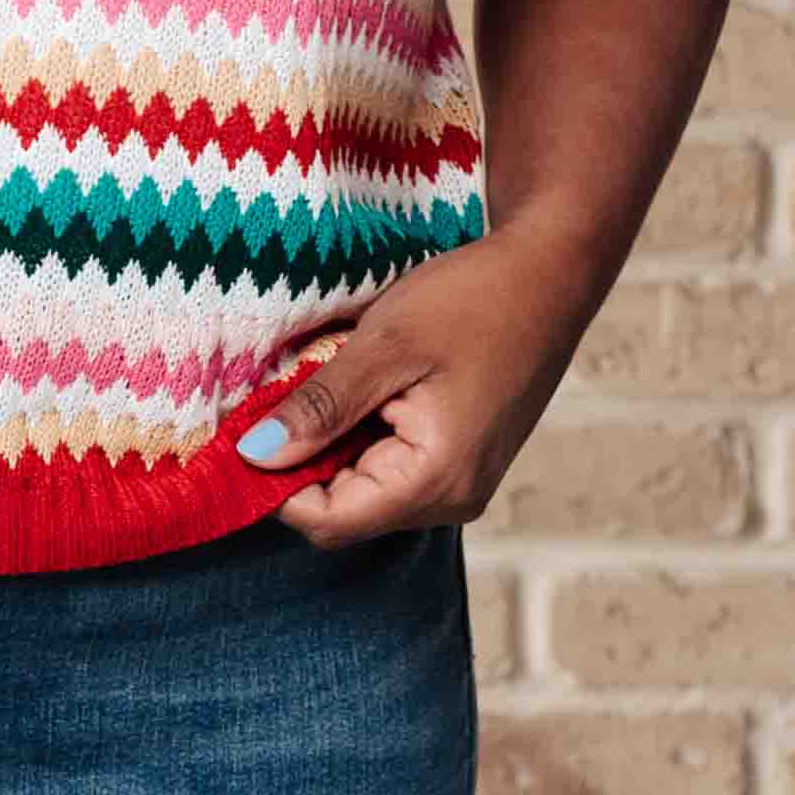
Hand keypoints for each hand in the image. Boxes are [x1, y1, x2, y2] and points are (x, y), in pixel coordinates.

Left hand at [234, 218, 607, 543]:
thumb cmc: (475, 300)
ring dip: (329, 445)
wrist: (551, 274)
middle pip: (343, 511)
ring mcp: (460, 486)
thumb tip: (255, 455)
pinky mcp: (460, 464)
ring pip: (362, 491)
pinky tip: (362, 388)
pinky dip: (359, 436)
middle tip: (281, 395)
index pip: (327, 520)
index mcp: (436, 479)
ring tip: (330, 381)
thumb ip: (321, 407)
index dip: (274, 484)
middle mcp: (452, 499)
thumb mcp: (386, 345)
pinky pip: (389, 471)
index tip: (243, 430)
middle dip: (300, 462)